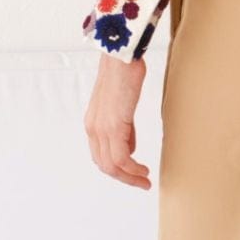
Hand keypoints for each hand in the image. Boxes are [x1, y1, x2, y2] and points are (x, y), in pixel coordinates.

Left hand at [84, 52, 152, 187]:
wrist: (121, 56)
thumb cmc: (124, 72)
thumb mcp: (121, 105)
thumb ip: (123, 127)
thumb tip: (130, 146)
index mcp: (93, 123)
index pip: (101, 156)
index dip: (117, 169)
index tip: (135, 174)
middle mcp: (93, 129)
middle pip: (105, 165)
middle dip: (124, 178)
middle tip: (142, 183)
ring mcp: (101, 128)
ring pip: (111, 166)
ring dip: (130, 177)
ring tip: (145, 181)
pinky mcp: (113, 126)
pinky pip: (121, 158)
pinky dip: (132, 169)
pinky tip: (143, 171)